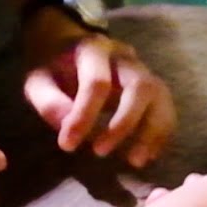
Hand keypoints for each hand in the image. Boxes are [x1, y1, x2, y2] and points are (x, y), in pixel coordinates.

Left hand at [21, 9, 176, 165]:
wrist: (71, 46)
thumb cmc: (55, 67)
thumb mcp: (39, 80)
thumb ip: (49, 102)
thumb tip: (69, 128)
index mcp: (94, 49)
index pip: (97, 83)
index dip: (84, 116)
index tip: (67, 145)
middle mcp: (126, 57)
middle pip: (140, 86)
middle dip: (124, 123)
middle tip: (101, 152)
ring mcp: (144, 70)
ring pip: (160, 98)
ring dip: (152, 132)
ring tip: (136, 161)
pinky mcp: (153, 87)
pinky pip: (167, 109)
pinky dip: (161, 134)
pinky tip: (148, 155)